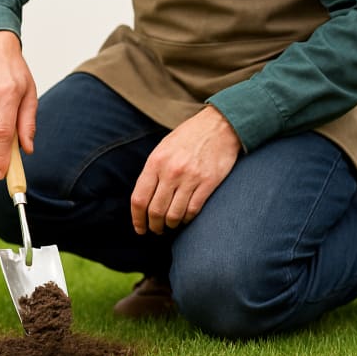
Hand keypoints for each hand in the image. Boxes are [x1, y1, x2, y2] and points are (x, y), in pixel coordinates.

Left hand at [130, 106, 240, 234]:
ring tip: (170, 225)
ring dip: (170, 225)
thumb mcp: (163, 148)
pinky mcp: (208, 183)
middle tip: (156, 230)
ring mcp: (190, 178)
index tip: (140, 228)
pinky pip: (193, 210)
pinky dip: (187, 219)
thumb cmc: (189, 136)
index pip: (139, 199)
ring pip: (174, 215)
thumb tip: (144, 198)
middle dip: (154, 226)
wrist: (219, 125)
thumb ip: (153, 171)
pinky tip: (185, 218)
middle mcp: (171, 172)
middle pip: (155, 211)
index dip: (137, 219)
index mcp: (156, 162)